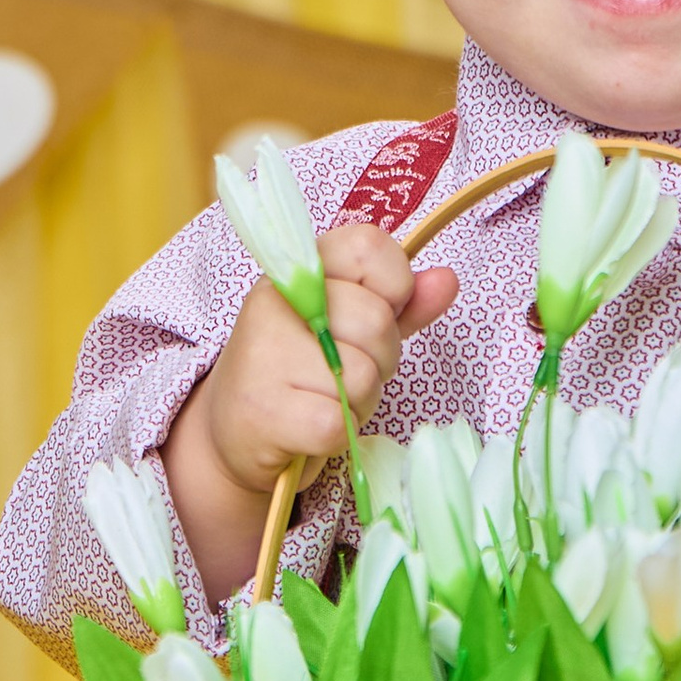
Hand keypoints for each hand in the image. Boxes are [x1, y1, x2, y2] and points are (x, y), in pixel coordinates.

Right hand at [164, 222, 458, 602]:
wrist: (234, 433)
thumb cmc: (302, 372)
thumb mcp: (351, 327)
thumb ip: (400, 304)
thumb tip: (447, 280)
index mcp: (299, 270)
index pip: (368, 247)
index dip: (393, 286)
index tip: (377, 312)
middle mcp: (274, 303)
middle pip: (375, 321)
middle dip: (381, 357)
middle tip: (347, 370)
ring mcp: (263, 356)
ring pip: (361, 376)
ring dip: (359, 400)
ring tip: (326, 399)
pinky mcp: (266, 413)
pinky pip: (339, 422)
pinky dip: (339, 433)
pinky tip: (313, 427)